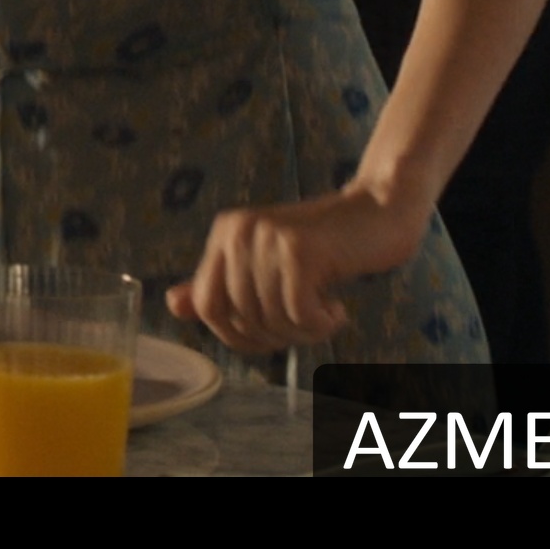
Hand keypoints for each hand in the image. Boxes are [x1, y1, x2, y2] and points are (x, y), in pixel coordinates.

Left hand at [164, 185, 429, 354]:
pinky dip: (320, 326)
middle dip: (274, 338)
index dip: (234, 335)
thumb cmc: (324, 247)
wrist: (378, 210)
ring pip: (270, 320)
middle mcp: (238, 231)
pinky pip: (298, 314)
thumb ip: (221, 284)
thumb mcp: (266, 265)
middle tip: (306, 326)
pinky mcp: (299, 249)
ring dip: (302, 334)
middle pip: (239, 318)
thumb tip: (171, 304)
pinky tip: (337, 311)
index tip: (269, 335)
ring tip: (324, 316)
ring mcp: (267, 237)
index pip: (206, 306)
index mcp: (224, 234)